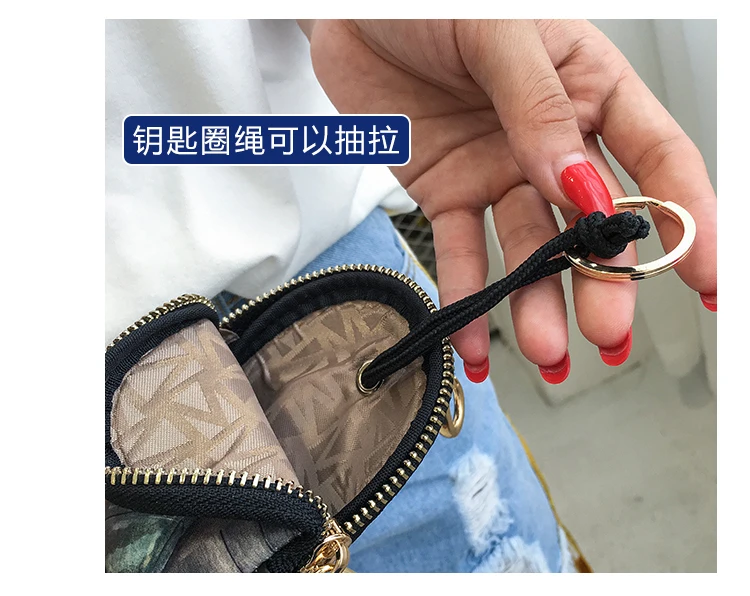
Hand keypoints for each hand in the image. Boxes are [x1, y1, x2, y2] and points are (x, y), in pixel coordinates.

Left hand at [300, 19, 716, 381]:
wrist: (351, 12)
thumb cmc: (430, 4)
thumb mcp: (499, 33)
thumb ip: (541, 108)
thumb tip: (578, 185)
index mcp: (589, 89)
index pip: (658, 159)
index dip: (690, 220)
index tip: (706, 279)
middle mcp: (551, 141)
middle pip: (593, 223)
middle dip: (604, 280)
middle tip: (606, 329)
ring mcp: (500, 172)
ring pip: (530, 249)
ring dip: (537, 302)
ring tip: (545, 351)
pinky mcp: (448, 193)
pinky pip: (461, 254)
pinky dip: (465, 300)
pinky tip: (473, 344)